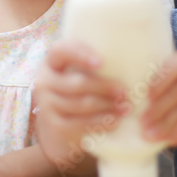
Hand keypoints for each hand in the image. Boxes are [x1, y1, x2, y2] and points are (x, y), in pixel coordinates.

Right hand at [33, 40, 127, 172]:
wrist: (59, 122)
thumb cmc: (78, 87)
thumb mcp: (79, 70)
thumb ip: (94, 62)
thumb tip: (132, 53)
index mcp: (52, 61)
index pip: (61, 51)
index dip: (81, 55)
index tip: (102, 63)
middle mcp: (44, 81)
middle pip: (78, 83)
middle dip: (105, 87)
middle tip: (125, 91)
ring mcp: (47, 105)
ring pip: (82, 104)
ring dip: (108, 106)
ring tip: (127, 107)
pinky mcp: (55, 125)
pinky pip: (81, 124)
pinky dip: (101, 122)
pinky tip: (116, 121)